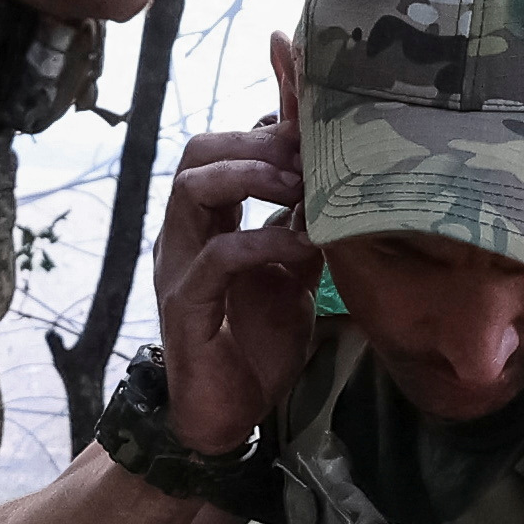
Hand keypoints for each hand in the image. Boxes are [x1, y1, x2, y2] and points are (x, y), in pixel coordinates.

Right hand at [148, 35, 320, 452]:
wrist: (226, 418)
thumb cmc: (256, 341)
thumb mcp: (293, 267)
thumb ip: (305, 220)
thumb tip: (344, 172)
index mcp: (209, 220)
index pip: (224, 145)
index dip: (268, 117)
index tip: (318, 105)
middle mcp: (184, 234)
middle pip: (199, 152)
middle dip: (257, 142)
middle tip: (312, 154)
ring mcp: (178, 268)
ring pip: (194, 188)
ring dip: (253, 177)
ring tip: (301, 189)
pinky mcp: (186, 308)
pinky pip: (217, 256)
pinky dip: (262, 242)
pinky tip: (301, 248)